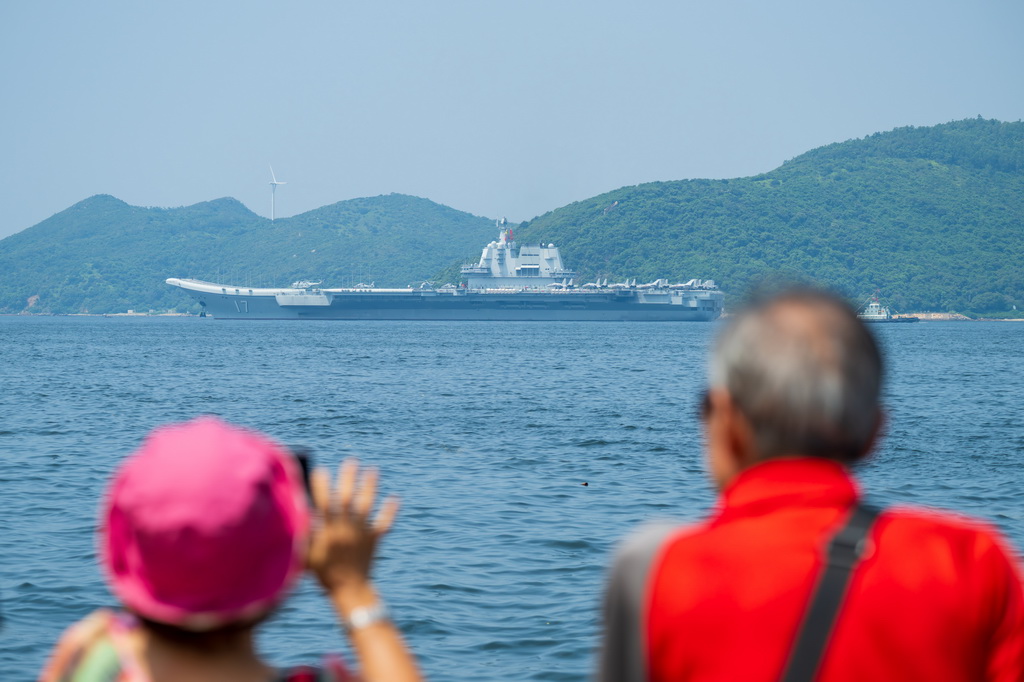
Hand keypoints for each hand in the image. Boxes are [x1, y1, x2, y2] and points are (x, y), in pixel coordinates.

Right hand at [307, 459, 399, 603]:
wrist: (349, 590)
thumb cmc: (324, 573)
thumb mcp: (308, 555)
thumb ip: (305, 535)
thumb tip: (301, 513)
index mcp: (329, 532)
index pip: (323, 504)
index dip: (321, 487)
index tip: (320, 470)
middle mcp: (346, 528)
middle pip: (347, 499)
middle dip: (348, 478)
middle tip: (351, 461)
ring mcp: (362, 533)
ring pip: (367, 505)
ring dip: (370, 487)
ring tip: (373, 470)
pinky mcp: (375, 540)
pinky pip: (384, 523)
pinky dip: (390, 511)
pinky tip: (395, 498)